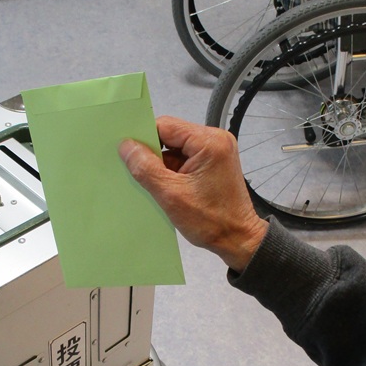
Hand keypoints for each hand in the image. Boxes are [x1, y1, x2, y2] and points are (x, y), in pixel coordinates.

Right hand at [118, 116, 268, 272]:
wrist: (238, 240)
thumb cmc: (213, 221)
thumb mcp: (171, 195)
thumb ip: (145, 168)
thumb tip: (126, 146)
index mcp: (209, 142)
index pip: (165, 126)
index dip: (144, 137)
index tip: (128, 152)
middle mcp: (215, 140)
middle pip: (170, 135)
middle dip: (153, 154)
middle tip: (140, 172)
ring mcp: (215, 151)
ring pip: (175, 148)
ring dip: (162, 165)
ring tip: (157, 185)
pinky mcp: (212, 163)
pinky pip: (184, 158)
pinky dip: (172, 171)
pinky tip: (166, 188)